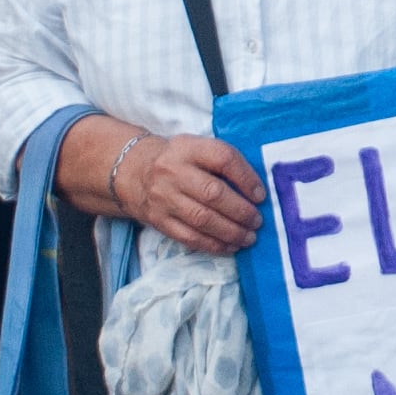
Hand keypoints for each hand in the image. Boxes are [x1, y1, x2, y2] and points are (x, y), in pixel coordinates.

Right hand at [118, 131, 266, 255]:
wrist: (135, 172)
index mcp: (188, 148)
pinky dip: (213, 245)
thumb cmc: (180, 161)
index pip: (222, 158)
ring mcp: (163, 197)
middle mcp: (173, 171)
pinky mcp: (159, 220)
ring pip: (202, 219)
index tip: (260, 195)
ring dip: (231, 231)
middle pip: (213, 193)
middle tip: (257, 221)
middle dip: (241, 211)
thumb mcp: (198, 148)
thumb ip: (224, 163)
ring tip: (249, 237)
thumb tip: (256, 192)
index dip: (246, 178)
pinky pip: (189, 237)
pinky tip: (230, 246)